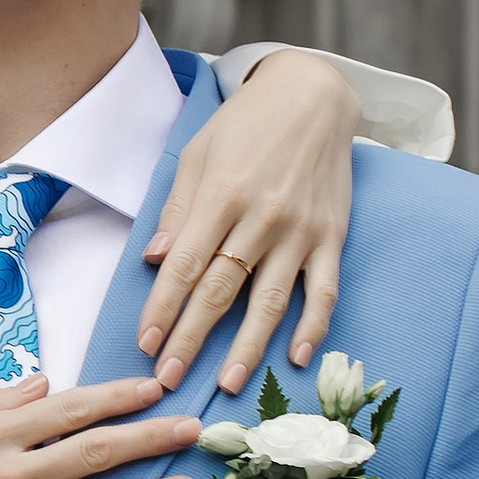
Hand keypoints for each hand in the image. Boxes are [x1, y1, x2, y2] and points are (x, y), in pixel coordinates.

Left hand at [138, 53, 361, 392]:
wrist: (315, 96)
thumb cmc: (246, 124)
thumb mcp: (198, 153)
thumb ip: (178, 209)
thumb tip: (154, 260)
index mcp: (222, 194)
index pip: (186, 264)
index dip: (163, 307)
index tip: (146, 343)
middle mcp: (263, 217)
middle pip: (222, 290)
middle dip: (192, 338)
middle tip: (169, 378)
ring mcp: (301, 231)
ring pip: (271, 300)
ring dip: (248, 346)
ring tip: (228, 382)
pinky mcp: (332, 237)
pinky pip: (323, 290)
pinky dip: (313, 327)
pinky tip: (296, 357)